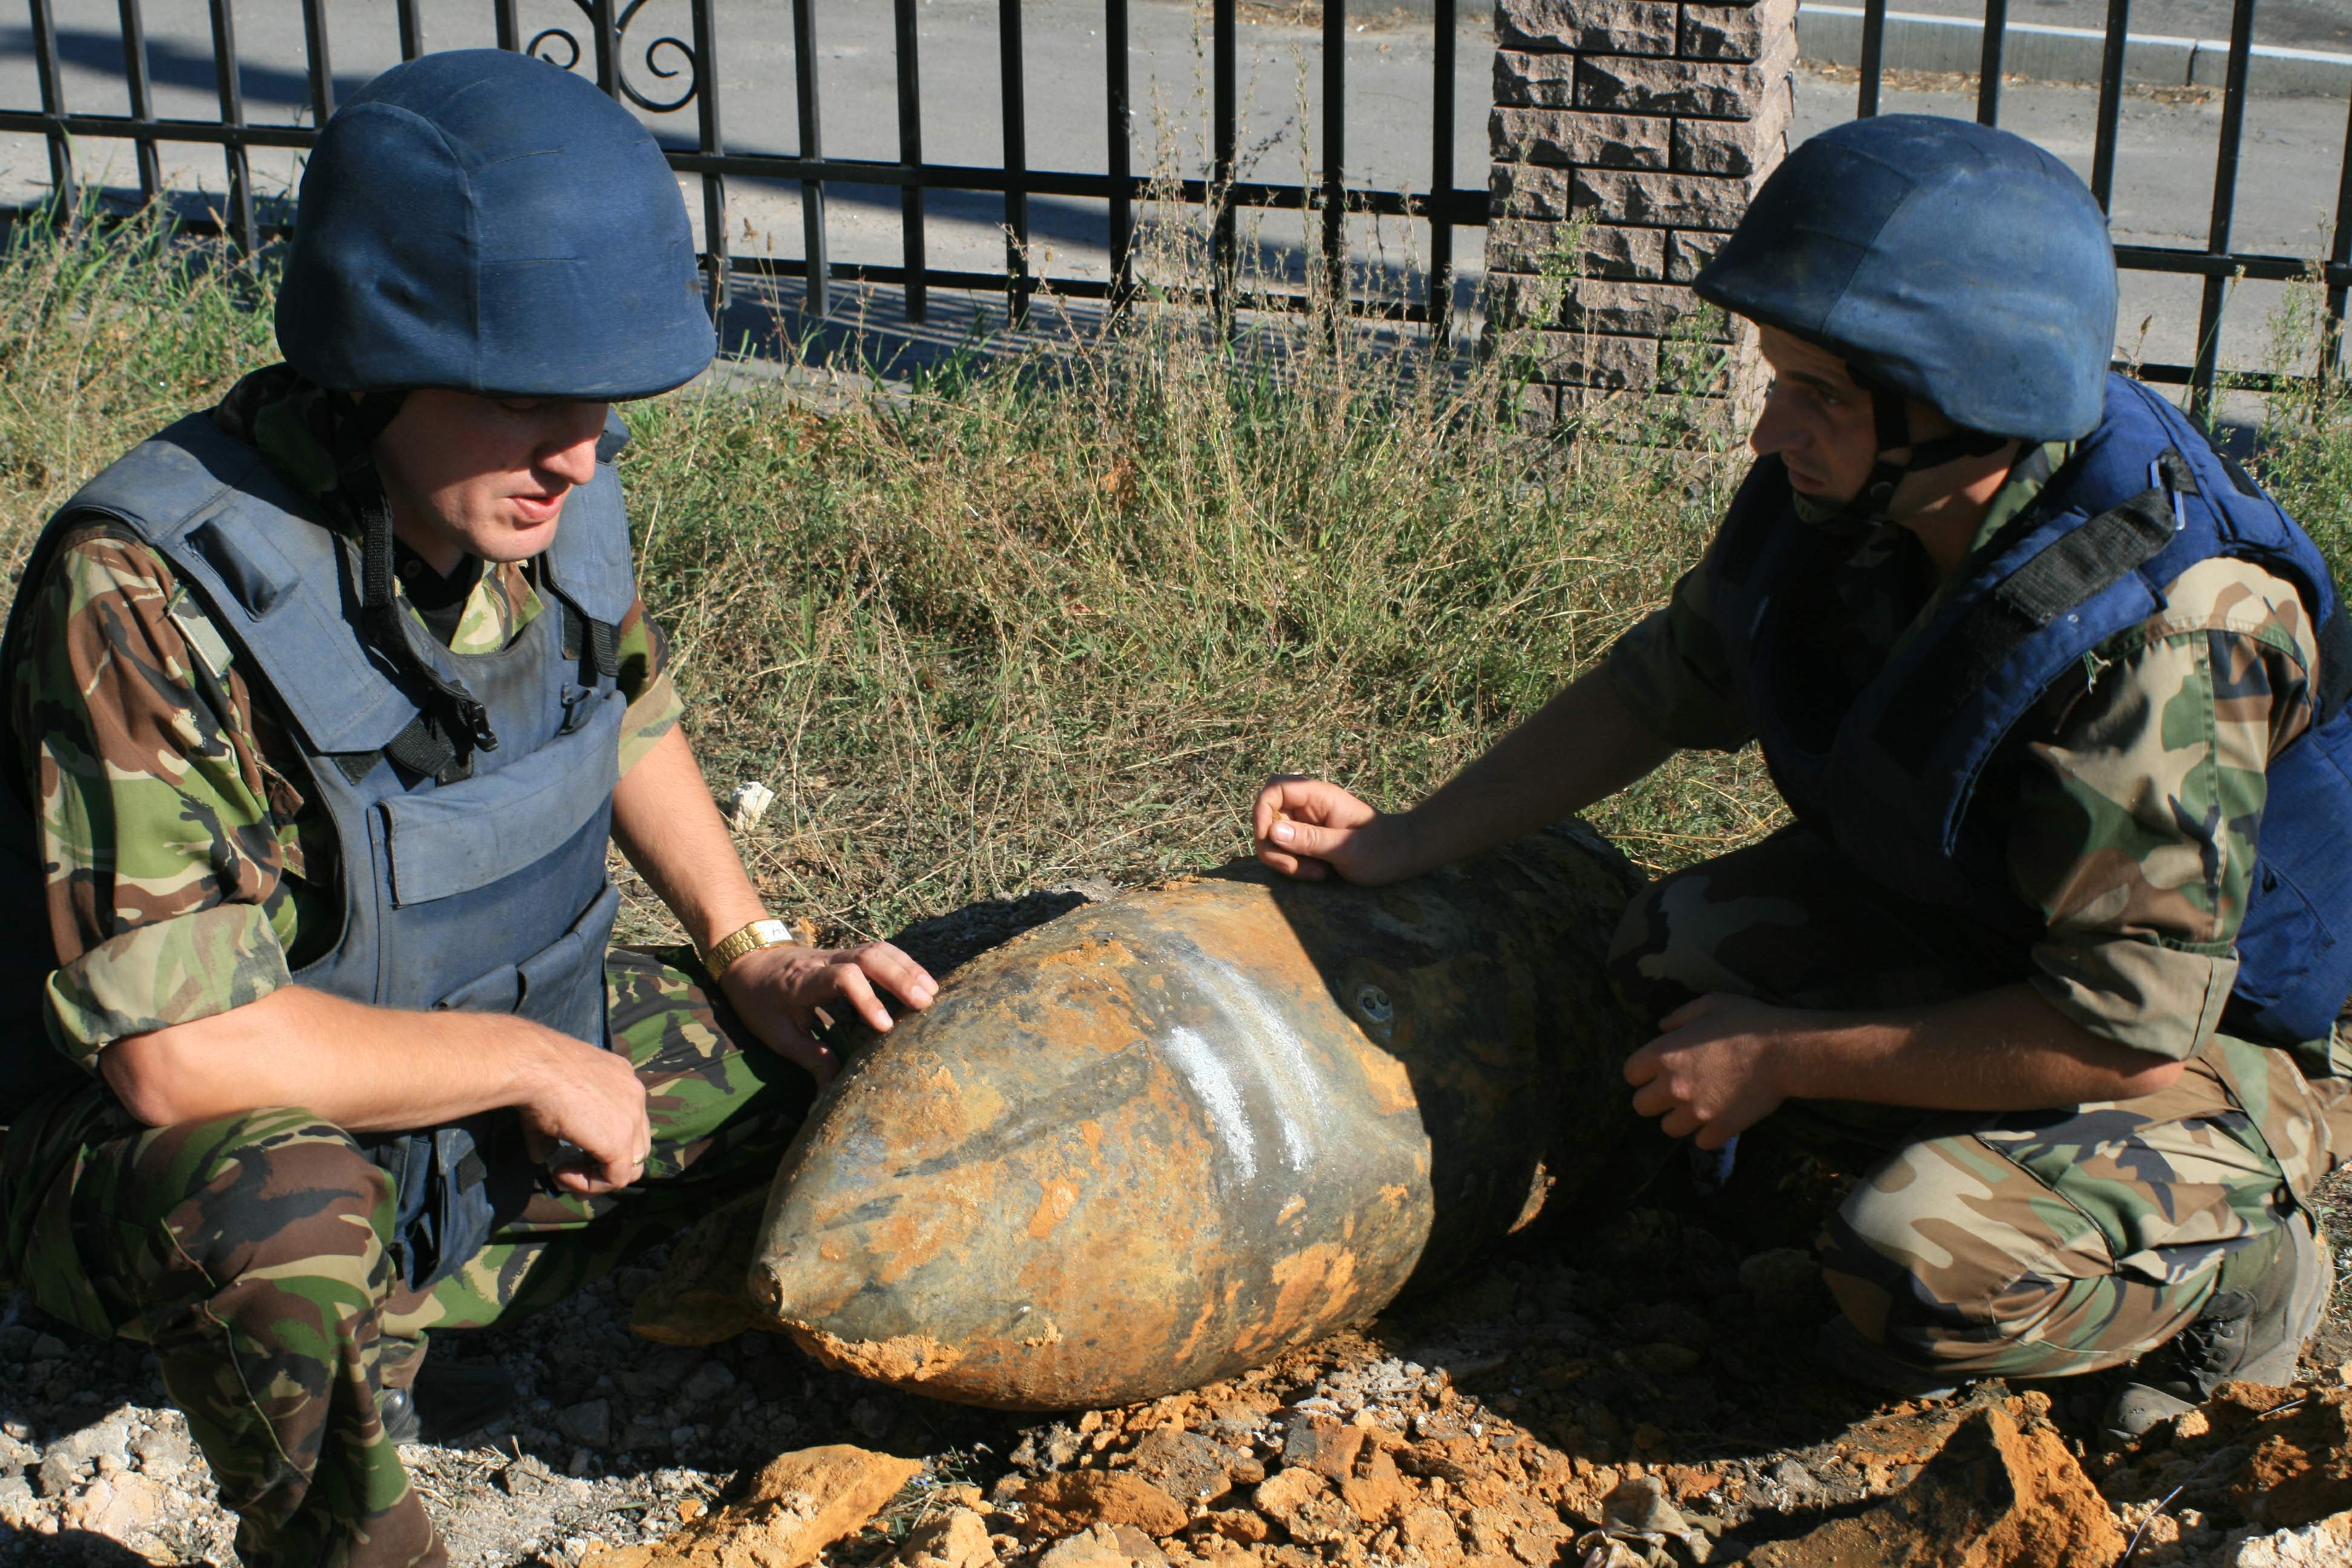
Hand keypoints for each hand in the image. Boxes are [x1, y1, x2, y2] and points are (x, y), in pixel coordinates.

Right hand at [516, 1027, 652, 1196]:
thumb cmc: (536, 1075)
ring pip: (631, 1165)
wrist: (533, 1066)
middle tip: (572, 1169)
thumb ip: (555, 1132)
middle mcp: (635, 1095)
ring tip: (566, 1173)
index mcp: (622, 1079)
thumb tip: (541, 1157)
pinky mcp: (620, 1141)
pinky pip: (616, 1178)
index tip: (571, 1149)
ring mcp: (632, 1117)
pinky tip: (562, 1172)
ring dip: (598, 1176)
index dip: (602, 1143)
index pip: (627, 1121)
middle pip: (636, 1144)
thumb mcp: (553, 1102)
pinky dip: (590, 1184)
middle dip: (605, 1163)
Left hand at [719, 940, 937, 1085]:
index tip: (885, 1027)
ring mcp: (838, 954)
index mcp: (804, 982)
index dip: (868, 999)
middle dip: (900, 978)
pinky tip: (922, 981)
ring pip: (878, 949)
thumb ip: (809, 1058)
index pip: (843, 978)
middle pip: (869, 957)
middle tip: (925, 1004)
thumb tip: (833, 1091)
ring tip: (932, 993)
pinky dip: (904, 963)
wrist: (747, 960)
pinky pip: (880, 951)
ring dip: (907, 968)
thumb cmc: (759, 1000)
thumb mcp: (776, 1035)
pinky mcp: (848, 954)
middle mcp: (825, 962)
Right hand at [1252, 775, 1415, 884]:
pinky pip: (1284, 850)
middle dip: (1272, 846)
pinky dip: (1292, 866)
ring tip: (1316, 874)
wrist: (1403, 856)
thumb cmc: (1384, 849)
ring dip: (1284, 861)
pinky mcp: (1306, 839)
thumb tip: (1273, 831)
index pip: (1275, 789)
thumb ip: (1311, 839)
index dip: (1262, 811)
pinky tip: (1317, 873)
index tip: (1268, 839)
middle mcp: (1308, 806)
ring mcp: (1306, 823)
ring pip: (1272, 838)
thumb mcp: (1348, 849)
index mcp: (1319, 796)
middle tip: (1296, 869)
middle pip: (1267, 817)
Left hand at [1622, 993, 1796, 1149]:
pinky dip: (1707, 1133)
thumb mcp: (1710, 1004)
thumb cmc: (1747, 1022)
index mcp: (1663, 1054)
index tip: (1655, 1071)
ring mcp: (1695, 1112)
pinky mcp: (1719, 1129)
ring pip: (1668, 1128)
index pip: (1630, 1074)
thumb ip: (1680, 1016)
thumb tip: (1661, 1026)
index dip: (1642, 1072)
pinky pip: (1700, 1142)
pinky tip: (1718, 1118)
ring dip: (1679, 1118)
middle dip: (1654, 1099)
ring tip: (1696, 1106)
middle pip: (1640, 1106)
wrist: (1785, 1052)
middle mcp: (1672, 1086)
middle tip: (1673, 1091)